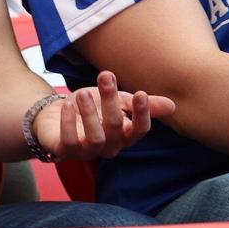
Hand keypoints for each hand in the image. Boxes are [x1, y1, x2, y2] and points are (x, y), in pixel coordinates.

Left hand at [33, 71, 176, 160]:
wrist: (56, 114)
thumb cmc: (92, 108)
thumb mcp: (117, 102)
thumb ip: (140, 104)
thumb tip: (172, 106)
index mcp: (124, 135)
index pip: (139, 130)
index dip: (142, 114)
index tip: (140, 93)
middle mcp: (109, 147)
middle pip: (116, 128)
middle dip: (111, 101)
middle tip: (105, 76)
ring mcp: (87, 151)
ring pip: (95, 138)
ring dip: (90, 113)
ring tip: (83, 93)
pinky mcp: (65, 151)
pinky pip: (70, 141)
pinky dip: (68, 122)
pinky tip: (67, 104)